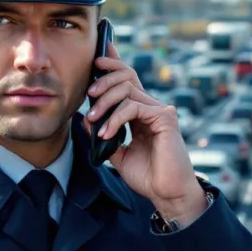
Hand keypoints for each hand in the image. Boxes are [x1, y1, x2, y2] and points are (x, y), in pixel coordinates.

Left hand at [84, 43, 206, 223]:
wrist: (166, 193)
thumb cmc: (147, 176)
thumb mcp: (117, 153)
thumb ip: (103, 134)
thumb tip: (85, 118)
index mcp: (141, 112)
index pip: (127, 80)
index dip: (114, 63)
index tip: (97, 57)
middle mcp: (151, 106)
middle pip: (126, 75)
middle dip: (104, 79)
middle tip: (89, 94)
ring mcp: (160, 110)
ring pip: (126, 88)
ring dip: (104, 101)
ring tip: (93, 119)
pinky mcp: (165, 117)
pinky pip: (133, 106)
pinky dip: (115, 118)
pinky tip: (106, 133)